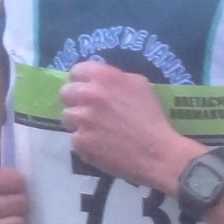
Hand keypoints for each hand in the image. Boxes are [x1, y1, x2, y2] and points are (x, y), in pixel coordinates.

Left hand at [59, 60, 198, 191]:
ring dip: (78, 122)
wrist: (156, 153)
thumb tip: (103, 81)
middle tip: (88, 109)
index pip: (76, 71)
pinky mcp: (80, 142)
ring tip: (94, 130)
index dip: (81, 80)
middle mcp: (88, 94)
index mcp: (104, 77)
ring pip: (67, 116)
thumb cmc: (152, 117)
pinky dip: (85, 142)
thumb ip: (117, 78)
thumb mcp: (140, 85)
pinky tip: (100, 145)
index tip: (86, 88)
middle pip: (66, 92)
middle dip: (75, 100)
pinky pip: (74, 138)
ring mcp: (82, 119)